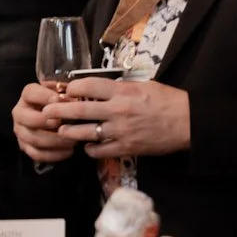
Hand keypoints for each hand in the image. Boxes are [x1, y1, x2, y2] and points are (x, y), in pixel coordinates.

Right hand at [13, 82, 75, 163]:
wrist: (53, 115)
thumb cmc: (62, 100)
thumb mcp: (63, 91)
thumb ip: (66, 91)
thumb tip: (73, 98)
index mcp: (28, 95)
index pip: (31, 93)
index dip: (47, 97)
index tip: (65, 101)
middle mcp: (20, 112)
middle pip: (30, 119)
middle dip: (50, 123)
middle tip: (69, 125)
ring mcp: (20, 130)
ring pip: (34, 139)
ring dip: (56, 142)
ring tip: (74, 141)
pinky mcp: (24, 146)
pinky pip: (36, 154)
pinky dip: (54, 155)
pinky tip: (69, 151)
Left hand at [46, 77, 192, 159]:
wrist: (190, 123)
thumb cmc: (171, 101)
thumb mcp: (147, 85)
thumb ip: (122, 88)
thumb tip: (101, 89)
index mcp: (124, 91)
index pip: (87, 86)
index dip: (71, 87)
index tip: (66, 90)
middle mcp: (118, 110)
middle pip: (78, 110)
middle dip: (58, 110)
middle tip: (47, 112)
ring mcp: (120, 131)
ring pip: (83, 133)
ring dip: (68, 132)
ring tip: (62, 131)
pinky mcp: (126, 147)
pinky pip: (98, 150)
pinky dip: (89, 148)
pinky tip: (88, 145)